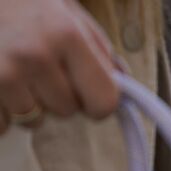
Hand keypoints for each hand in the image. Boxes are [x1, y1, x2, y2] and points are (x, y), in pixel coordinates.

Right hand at [0, 0, 118, 133]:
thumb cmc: (22, 1)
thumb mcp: (65, 10)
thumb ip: (98, 51)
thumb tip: (124, 90)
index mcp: (65, 35)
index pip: (104, 104)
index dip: (96, 99)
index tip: (84, 87)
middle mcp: (34, 55)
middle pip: (67, 112)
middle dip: (56, 94)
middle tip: (34, 62)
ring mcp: (2, 73)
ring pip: (34, 120)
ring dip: (26, 102)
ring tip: (9, 65)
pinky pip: (2, 125)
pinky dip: (0, 110)